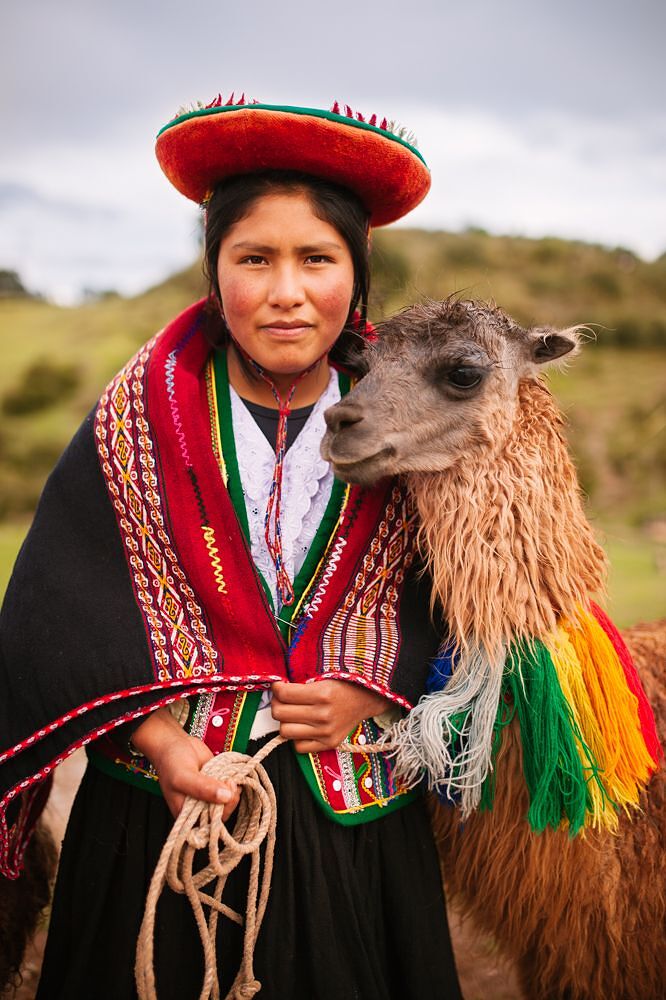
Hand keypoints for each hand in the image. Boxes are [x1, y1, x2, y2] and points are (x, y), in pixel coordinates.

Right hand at [131, 706, 240, 819]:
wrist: (174, 743)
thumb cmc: (171, 762)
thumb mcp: (183, 777)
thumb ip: (202, 788)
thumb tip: (226, 796)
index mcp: (187, 815)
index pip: (210, 825)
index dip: (220, 814)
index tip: (223, 797)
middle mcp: (200, 807)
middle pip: (223, 813)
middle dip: (230, 798)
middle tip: (228, 782)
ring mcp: (211, 795)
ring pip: (229, 800)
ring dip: (233, 789)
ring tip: (227, 776)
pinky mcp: (218, 783)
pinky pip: (232, 788)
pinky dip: (235, 780)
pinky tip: (230, 773)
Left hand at [270, 679, 391, 753]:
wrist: (365, 700)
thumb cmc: (342, 685)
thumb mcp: (323, 675)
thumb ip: (300, 682)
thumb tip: (276, 688)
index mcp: (322, 694)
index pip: (284, 694)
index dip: (276, 688)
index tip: (279, 686)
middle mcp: (323, 715)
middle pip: (280, 714)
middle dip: (277, 704)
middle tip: (282, 699)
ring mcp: (326, 732)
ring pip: (285, 731)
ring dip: (284, 721)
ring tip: (290, 714)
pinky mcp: (329, 744)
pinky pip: (298, 747)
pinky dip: (296, 737)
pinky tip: (302, 726)